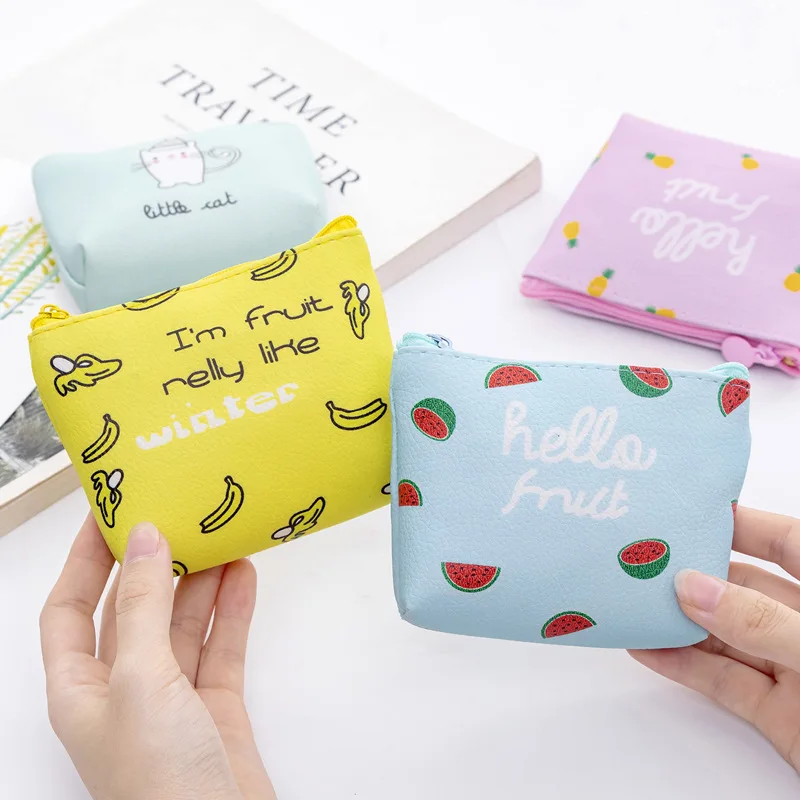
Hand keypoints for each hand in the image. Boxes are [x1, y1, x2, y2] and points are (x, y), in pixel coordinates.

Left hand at [40, 514, 275, 799]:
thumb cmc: (158, 779)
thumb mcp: (139, 680)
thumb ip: (143, 606)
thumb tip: (146, 539)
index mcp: (81, 688)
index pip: (70, 608)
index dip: (85, 559)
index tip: (110, 511)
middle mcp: (122, 689)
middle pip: (132, 609)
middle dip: (153, 563)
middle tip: (177, 514)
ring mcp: (171, 697)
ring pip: (182, 623)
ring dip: (201, 581)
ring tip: (220, 535)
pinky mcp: (215, 706)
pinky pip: (220, 645)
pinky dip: (232, 610)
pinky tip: (244, 577)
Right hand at [630, 507, 799, 770]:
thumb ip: (764, 621)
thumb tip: (695, 588)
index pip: (789, 542)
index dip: (742, 522)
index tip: (689, 510)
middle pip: (747, 588)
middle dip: (695, 573)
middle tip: (642, 558)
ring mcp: (798, 671)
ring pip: (728, 637)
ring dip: (679, 622)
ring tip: (631, 600)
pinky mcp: (782, 716)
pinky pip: (725, 683)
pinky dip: (684, 668)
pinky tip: (647, 650)